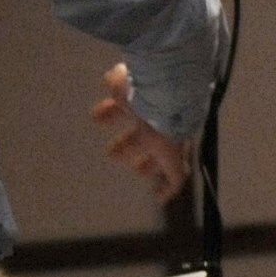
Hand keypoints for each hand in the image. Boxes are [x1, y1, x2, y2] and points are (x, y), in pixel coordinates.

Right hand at [92, 63, 195, 204]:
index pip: (133, 108)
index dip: (116, 113)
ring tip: (137, 170)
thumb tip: (110, 78)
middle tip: (113, 152)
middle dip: (129, 142)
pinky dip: (167, 189)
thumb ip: (117, 79)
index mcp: (146, 103)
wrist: (169, 95)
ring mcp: (169, 141)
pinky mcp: (174, 158)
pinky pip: (175, 178)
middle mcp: (160, 121)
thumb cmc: (142, 87)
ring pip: (160, 154)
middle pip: (147, 134)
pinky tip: (159, 198)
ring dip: (147, 163)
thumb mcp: (123, 81)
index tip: (100, 116)